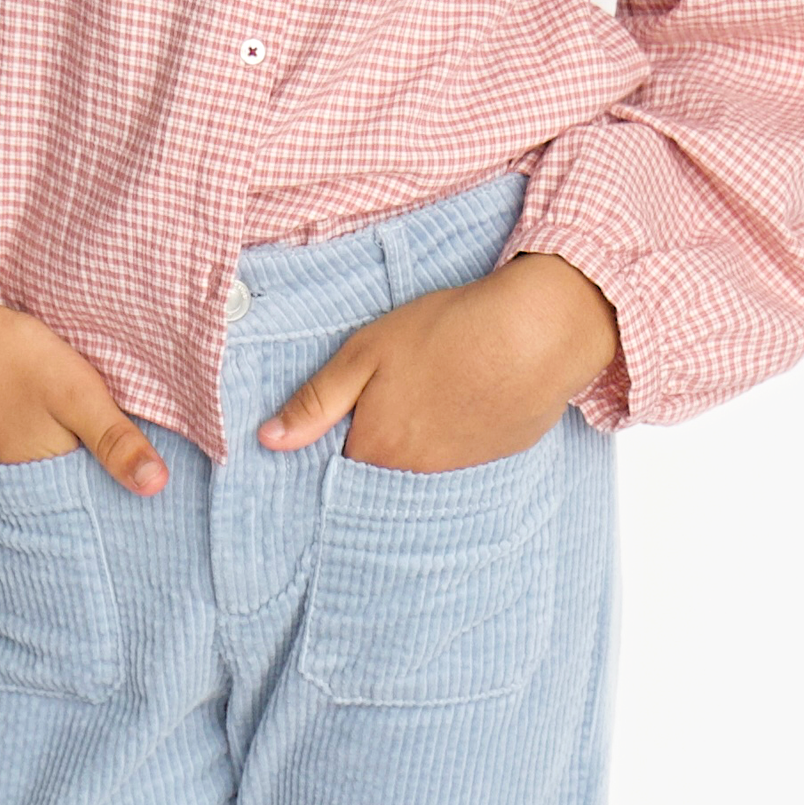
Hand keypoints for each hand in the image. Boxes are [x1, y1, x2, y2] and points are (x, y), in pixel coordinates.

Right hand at [0, 217, 167, 496]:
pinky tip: (30, 419)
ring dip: (53, 458)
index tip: (140, 483)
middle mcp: (6, 481)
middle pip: (61, 487)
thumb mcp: (76, 393)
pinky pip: (5, 450)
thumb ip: (117, 440)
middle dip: (86, 477)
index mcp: (41, 478)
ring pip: (32, 467)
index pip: (90, 501)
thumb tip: (157, 487)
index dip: (115, 488)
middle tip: (110, 459)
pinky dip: (23, 440)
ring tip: (73, 442)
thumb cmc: (4, 357)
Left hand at [256, 254, 618, 473]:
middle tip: (396, 397)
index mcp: (377, 448)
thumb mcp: (365, 353)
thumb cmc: (445, 333)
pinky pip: (466, 458)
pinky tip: (468, 401)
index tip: (348, 413)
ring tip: (434, 395)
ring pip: (425, 466)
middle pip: (384, 468)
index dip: (341, 436)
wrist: (536, 331)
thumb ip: (315, 401)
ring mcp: (462, 469)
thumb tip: (267, 441)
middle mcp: (416, 473)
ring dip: (422, 441)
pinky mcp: (500, 455)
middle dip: (381, 443)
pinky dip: (460, 436)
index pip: (341, 463)